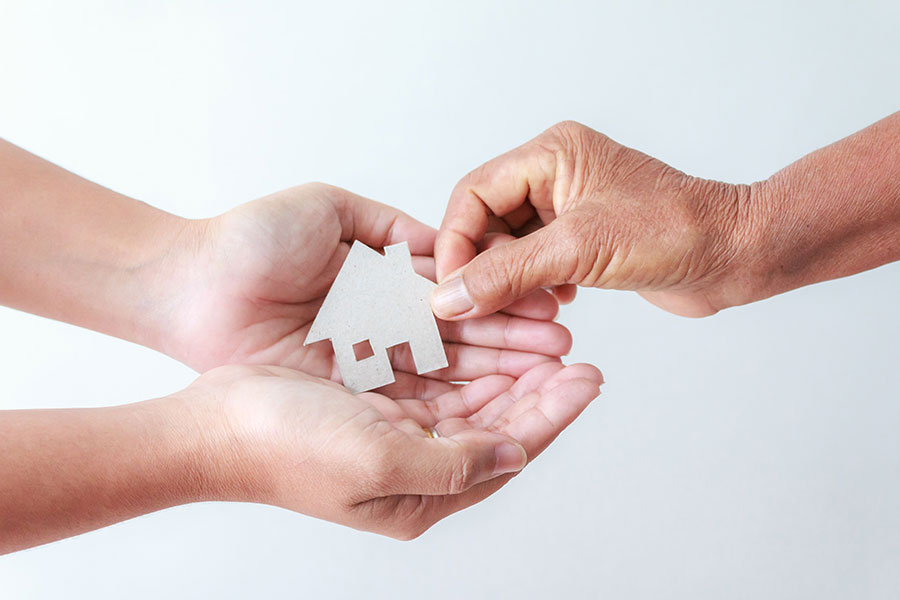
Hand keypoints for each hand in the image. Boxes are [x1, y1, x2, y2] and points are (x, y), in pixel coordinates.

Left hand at [155, 183, 571, 392]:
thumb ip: (392, 228)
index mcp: (381, 282)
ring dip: (497, 374)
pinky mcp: (345, 394)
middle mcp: (381, 328)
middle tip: (566, 349)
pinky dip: (453, 399)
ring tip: (549, 376)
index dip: (504, 302)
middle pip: (462, 339)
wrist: (190, 283)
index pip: (459, 296)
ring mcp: (366, 365)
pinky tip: (497, 402)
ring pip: (445, 372)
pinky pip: (409, 397)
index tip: (549, 307)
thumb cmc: (251, 240)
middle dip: (515, 344)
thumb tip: (448, 242)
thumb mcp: (330, 210)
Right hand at [183, 361, 602, 538]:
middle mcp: (416, 465)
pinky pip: (437, 376)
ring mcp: (396, 432)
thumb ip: (455, 464)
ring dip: (508, 367)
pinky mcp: (376, 399)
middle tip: (577, 352)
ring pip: (472, 397)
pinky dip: (466, 355)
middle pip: (498, 424)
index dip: (551, 414)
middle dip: (539, 387)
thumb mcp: (379, 464)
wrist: (214, 425)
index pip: (508, 452)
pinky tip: (487, 331)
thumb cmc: (285, 450)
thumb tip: (517, 454)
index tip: (588, 379)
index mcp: (421, 495)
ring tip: (544, 335)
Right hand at [432, 120, 757, 318]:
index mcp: (551, 154)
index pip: (473, 193)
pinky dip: (533, 287)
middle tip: (482, 306)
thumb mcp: (579, 250)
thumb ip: (507, 273)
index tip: (450, 286)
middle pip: (486, 221)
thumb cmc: (677, 232)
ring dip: (509, 281)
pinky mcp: (583, 239)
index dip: (456, 241)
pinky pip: (535, 263)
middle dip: (483, 266)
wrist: (738, 255)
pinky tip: (556, 302)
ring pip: (509, 246)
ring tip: (526, 308)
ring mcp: (569, 208)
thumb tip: (448, 296)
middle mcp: (555, 175)